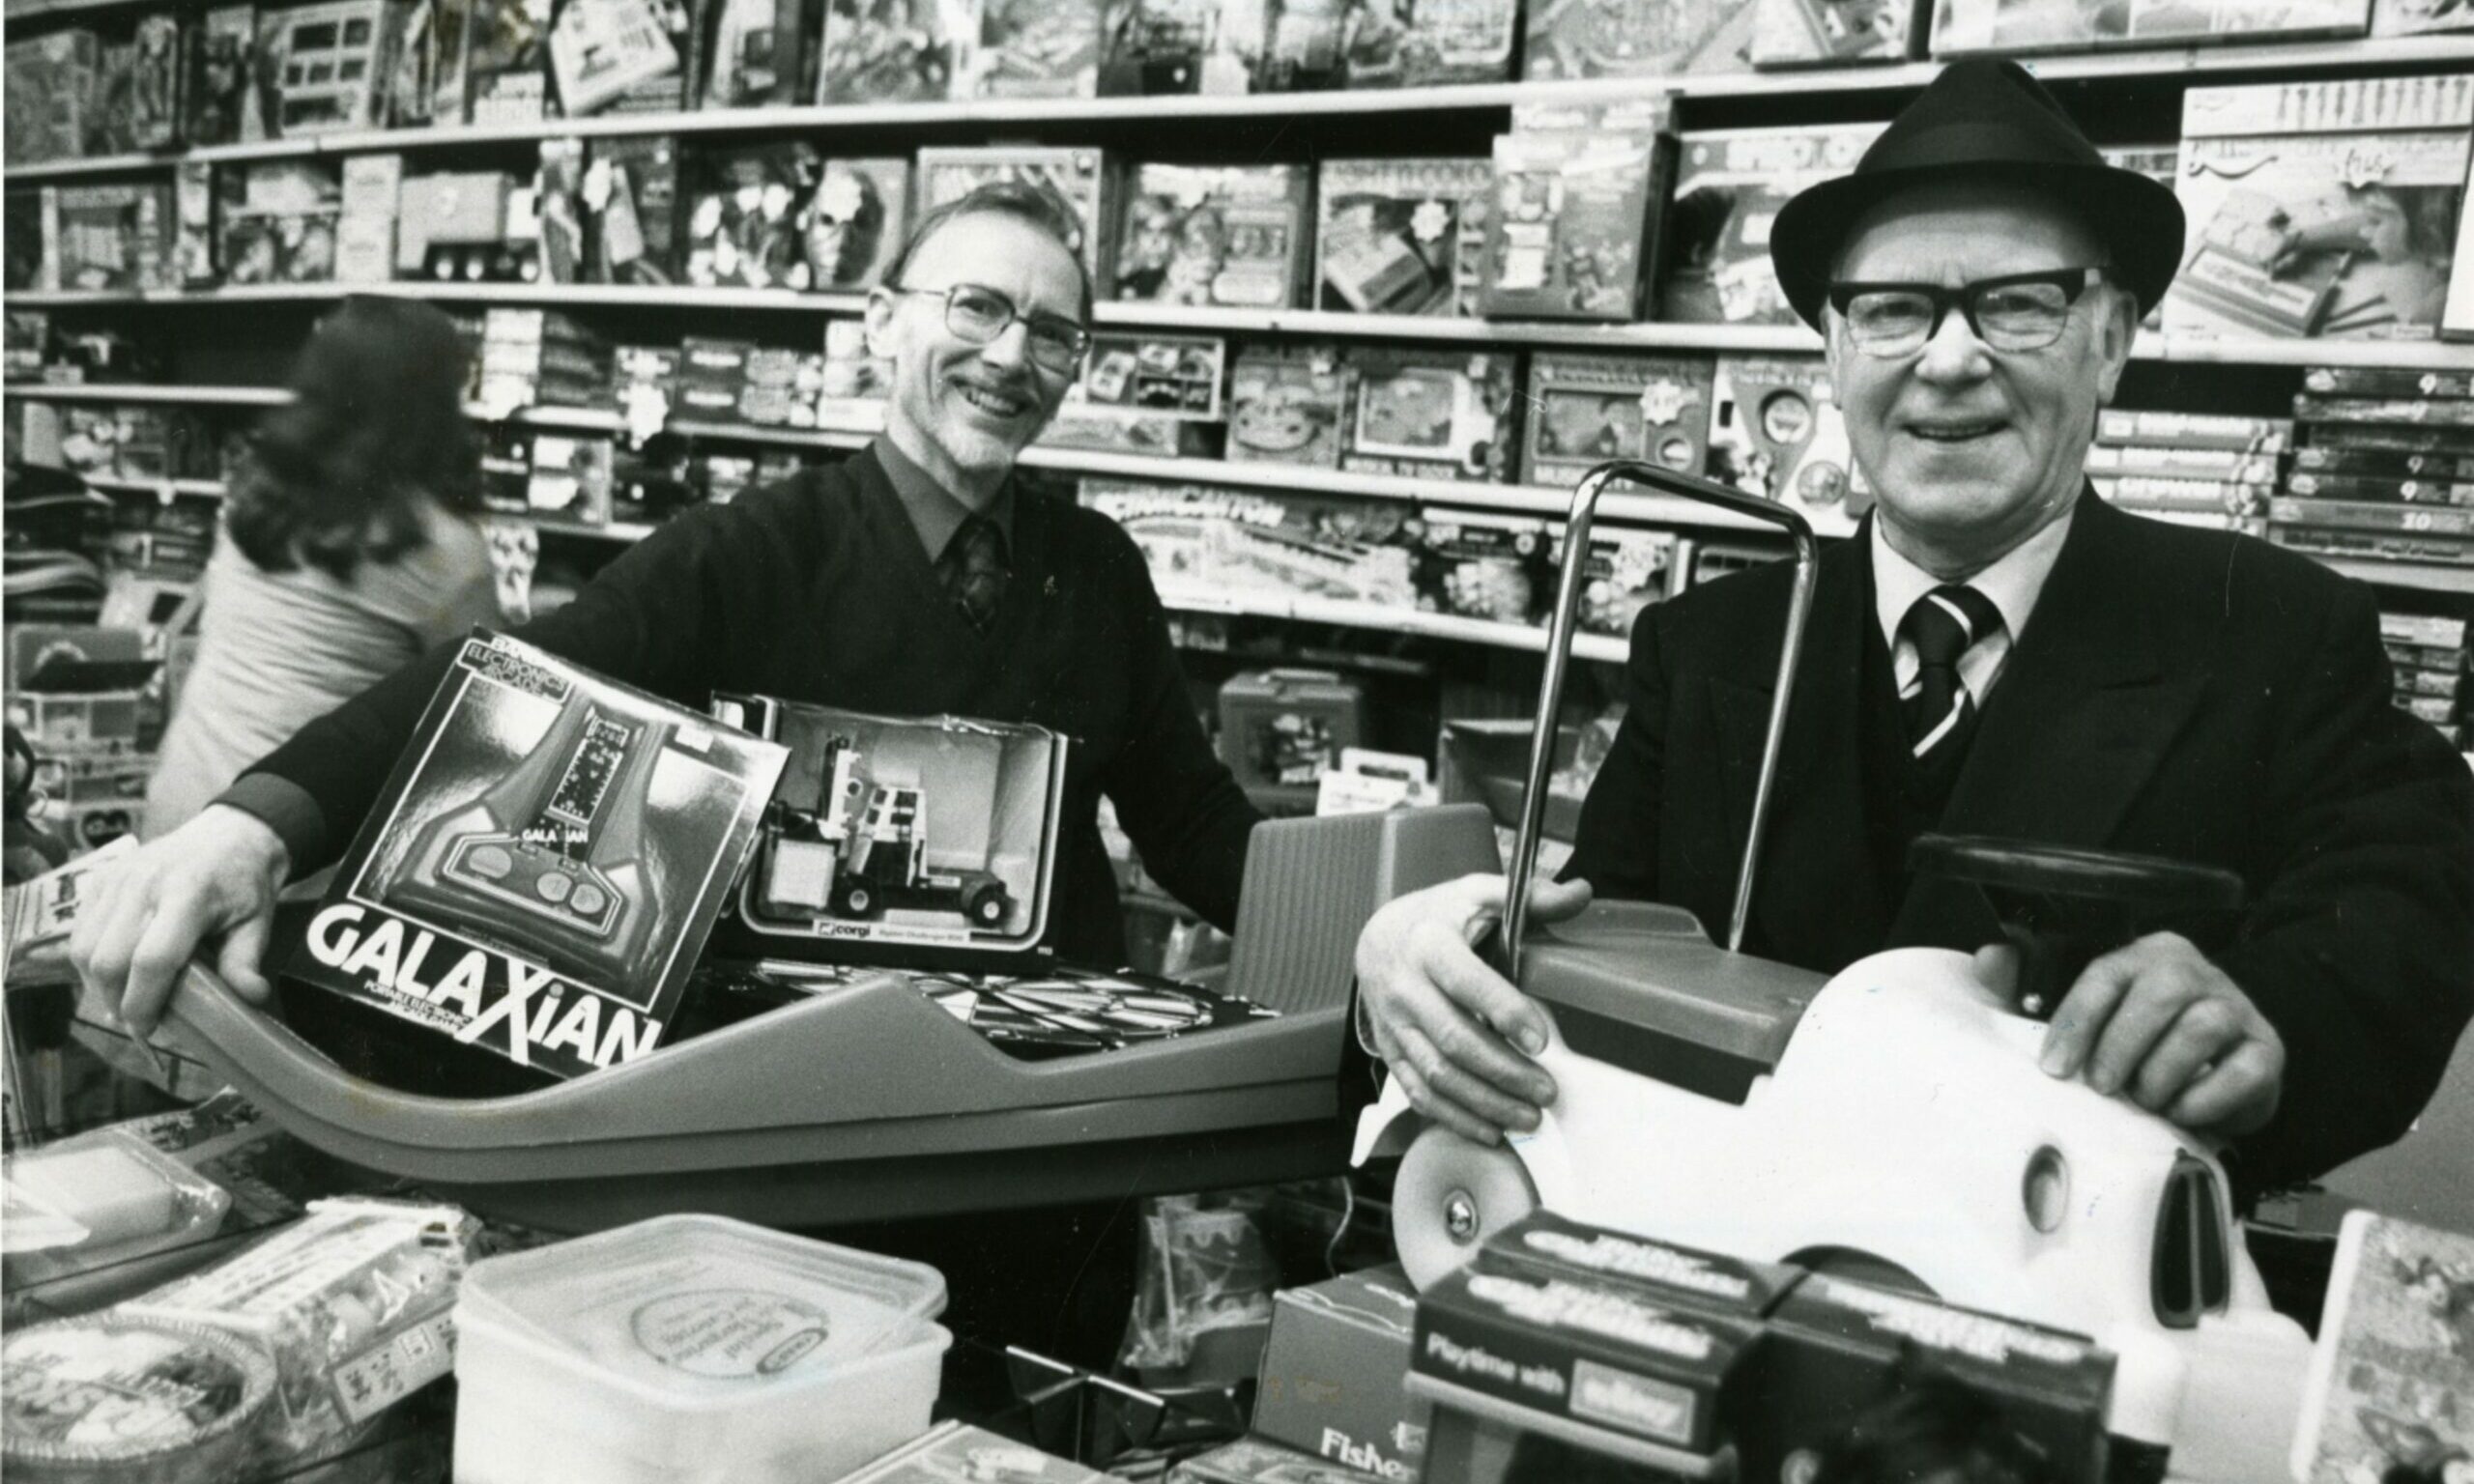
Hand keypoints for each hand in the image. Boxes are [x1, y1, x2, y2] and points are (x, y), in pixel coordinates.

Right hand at [68, 805, 290, 1038]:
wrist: (230, 834)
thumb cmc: (245, 884)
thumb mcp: (259, 922)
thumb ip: (245, 962)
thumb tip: (249, 999)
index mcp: (189, 893)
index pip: (152, 959)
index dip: (145, 1002)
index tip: (149, 1029)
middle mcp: (144, 883)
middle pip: (108, 959)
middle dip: (117, 1001)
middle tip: (138, 1020)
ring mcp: (116, 878)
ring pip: (83, 949)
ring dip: (97, 985)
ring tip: (125, 999)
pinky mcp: (100, 878)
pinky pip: (78, 930)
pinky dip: (89, 960)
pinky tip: (114, 972)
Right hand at [1353, 872, 1591, 1145]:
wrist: (1377, 936)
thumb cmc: (1436, 917)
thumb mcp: (1477, 893)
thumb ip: (1529, 896)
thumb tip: (1580, 893)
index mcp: (1429, 944)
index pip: (1466, 982)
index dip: (1504, 1011)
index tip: (1540, 1039)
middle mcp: (1405, 987)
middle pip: (1454, 1040)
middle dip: (1503, 1072)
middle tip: (1546, 1090)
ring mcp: (1394, 1023)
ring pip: (1437, 1074)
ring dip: (1484, 1103)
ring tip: (1527, 1117)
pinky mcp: (1390, 1050)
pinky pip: (1418, 1091)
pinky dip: (1453, 1117)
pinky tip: (1489, 1130)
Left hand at [1999, 932, 2284, 1138]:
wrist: (2214, 1070)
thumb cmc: (2135, 1043)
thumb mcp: (2082, 1016)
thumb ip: (2029, 989)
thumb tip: (1988, 958)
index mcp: (2145, 955)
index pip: (2106, 973)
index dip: (2076, 1020)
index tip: (2055, 1066)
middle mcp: (2194, 972)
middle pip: (2158, 993)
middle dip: (2121, 1047)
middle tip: (2104, 1086)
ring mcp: (2237, 1008)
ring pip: (2202, 1027)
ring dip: (2163, 1073)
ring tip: (2145, 1100)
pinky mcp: (2267, 1051)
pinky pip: (2243, 1070)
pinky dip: (2208, 1098)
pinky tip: (2183, 1112)